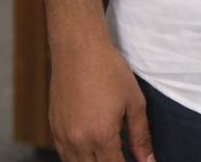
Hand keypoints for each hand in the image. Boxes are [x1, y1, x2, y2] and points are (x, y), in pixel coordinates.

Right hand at [49, 35, 153, 161]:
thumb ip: (140, 135)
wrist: (79, 50)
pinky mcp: (53, 127)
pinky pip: (63, 153)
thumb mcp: (134, 102)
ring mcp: (62, 135)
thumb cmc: (109, 71)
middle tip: (121, 156)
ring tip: (108, 153)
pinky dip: (77, 156)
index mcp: (101, 135)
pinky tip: (90, 149)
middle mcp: (78, 141)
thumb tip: (147, 160)